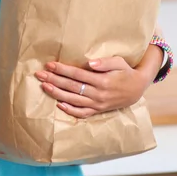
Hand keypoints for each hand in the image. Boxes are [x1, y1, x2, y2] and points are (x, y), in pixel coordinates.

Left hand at [35, 56, 151, 118]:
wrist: (137, 88)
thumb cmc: (125, 71)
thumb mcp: (119, 62)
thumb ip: (105, 62)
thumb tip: (89, 63)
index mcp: (102, 81)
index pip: (77, 75)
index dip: (62, 70)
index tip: (50, 65)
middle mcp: (98, 94)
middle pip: (72, 87)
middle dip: (54, 80)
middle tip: (39, 75)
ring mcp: (98, 104)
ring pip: (74, 100)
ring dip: (57, 93)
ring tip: (44, 87)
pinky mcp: (98, 110)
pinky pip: (82, 113)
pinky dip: (70, 110)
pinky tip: (59, 104)